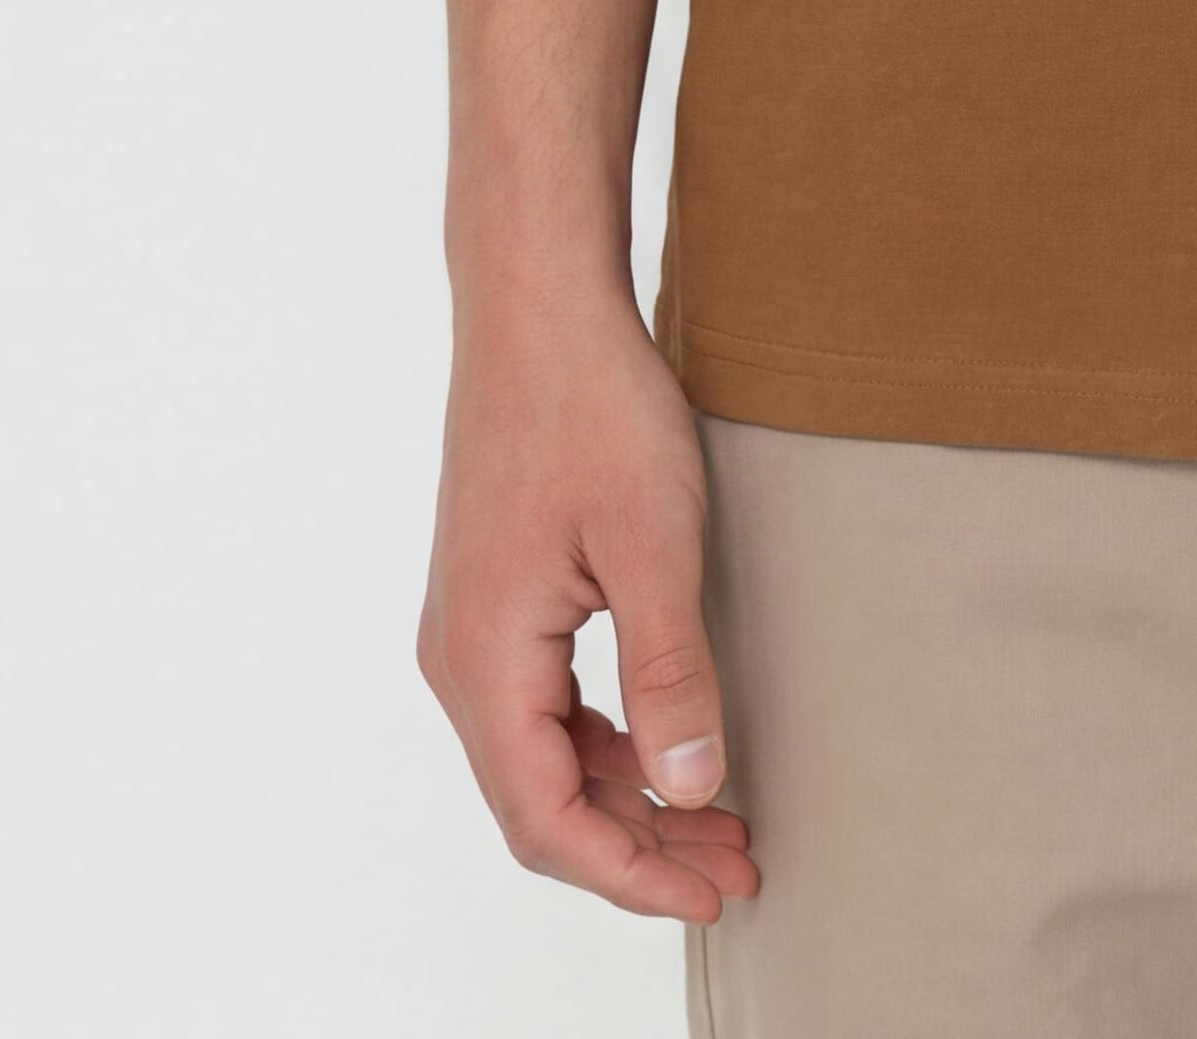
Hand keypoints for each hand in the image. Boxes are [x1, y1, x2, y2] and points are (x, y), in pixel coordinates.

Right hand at [416, 284, 762, 924]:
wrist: (538, 303)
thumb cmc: (591, 405)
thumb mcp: (652, 541)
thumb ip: (670, 671)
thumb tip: (690, 788)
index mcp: (485, 659)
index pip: (546, 819)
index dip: (630, 873)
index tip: (711, 892)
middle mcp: (460, 658)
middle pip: (541, 801)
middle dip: (639, 846)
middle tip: (736, 865)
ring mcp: (471, 626)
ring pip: (543, 756)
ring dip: (628, 794)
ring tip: (721, 817)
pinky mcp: (495, 596)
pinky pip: (543, 704)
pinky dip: (607, 740)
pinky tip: (669, 741)